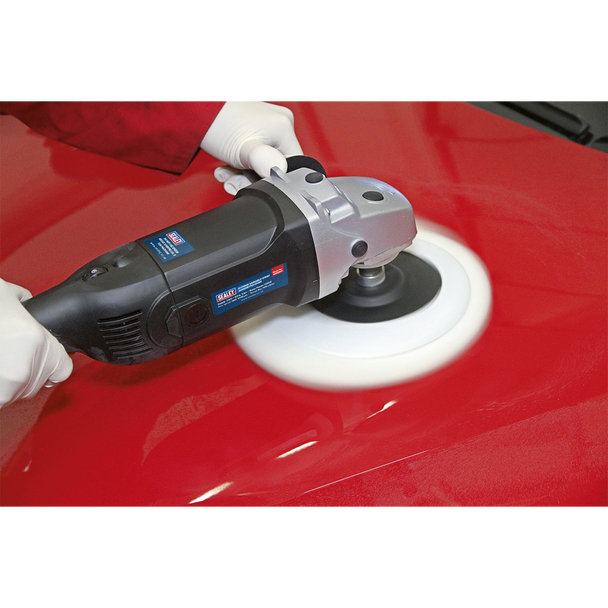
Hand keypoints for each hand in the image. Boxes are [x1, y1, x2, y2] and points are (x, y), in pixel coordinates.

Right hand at [0, 278, 72, 406]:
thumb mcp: (6, 294)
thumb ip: (24, 305)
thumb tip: (27, 307)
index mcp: (37, 340)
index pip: (62, 369)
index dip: (49, 364)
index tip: (37, 360)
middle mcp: (26, 366)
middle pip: (36, 383)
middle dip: (21, 370)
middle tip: (3, 352)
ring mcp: (7, 385)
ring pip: (15, 393)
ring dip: (4, 382)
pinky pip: (2, 400)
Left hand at [201, 100, 302, 193]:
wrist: (196, 114)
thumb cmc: (217, 125)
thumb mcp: (243, 150)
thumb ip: (264, 162)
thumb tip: (279, 172)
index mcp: (284, 128)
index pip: (291, 166)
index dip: (273, 180)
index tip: (253, 183)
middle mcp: (279, 125)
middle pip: (274, 166)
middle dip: (252, 178)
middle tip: (235, 180)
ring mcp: (267, 127)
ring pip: (262, 164)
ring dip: (243, 174)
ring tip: (228, 173)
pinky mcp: (255, 131)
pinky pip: (254, 156)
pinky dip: (240, 165)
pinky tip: (228, 167)